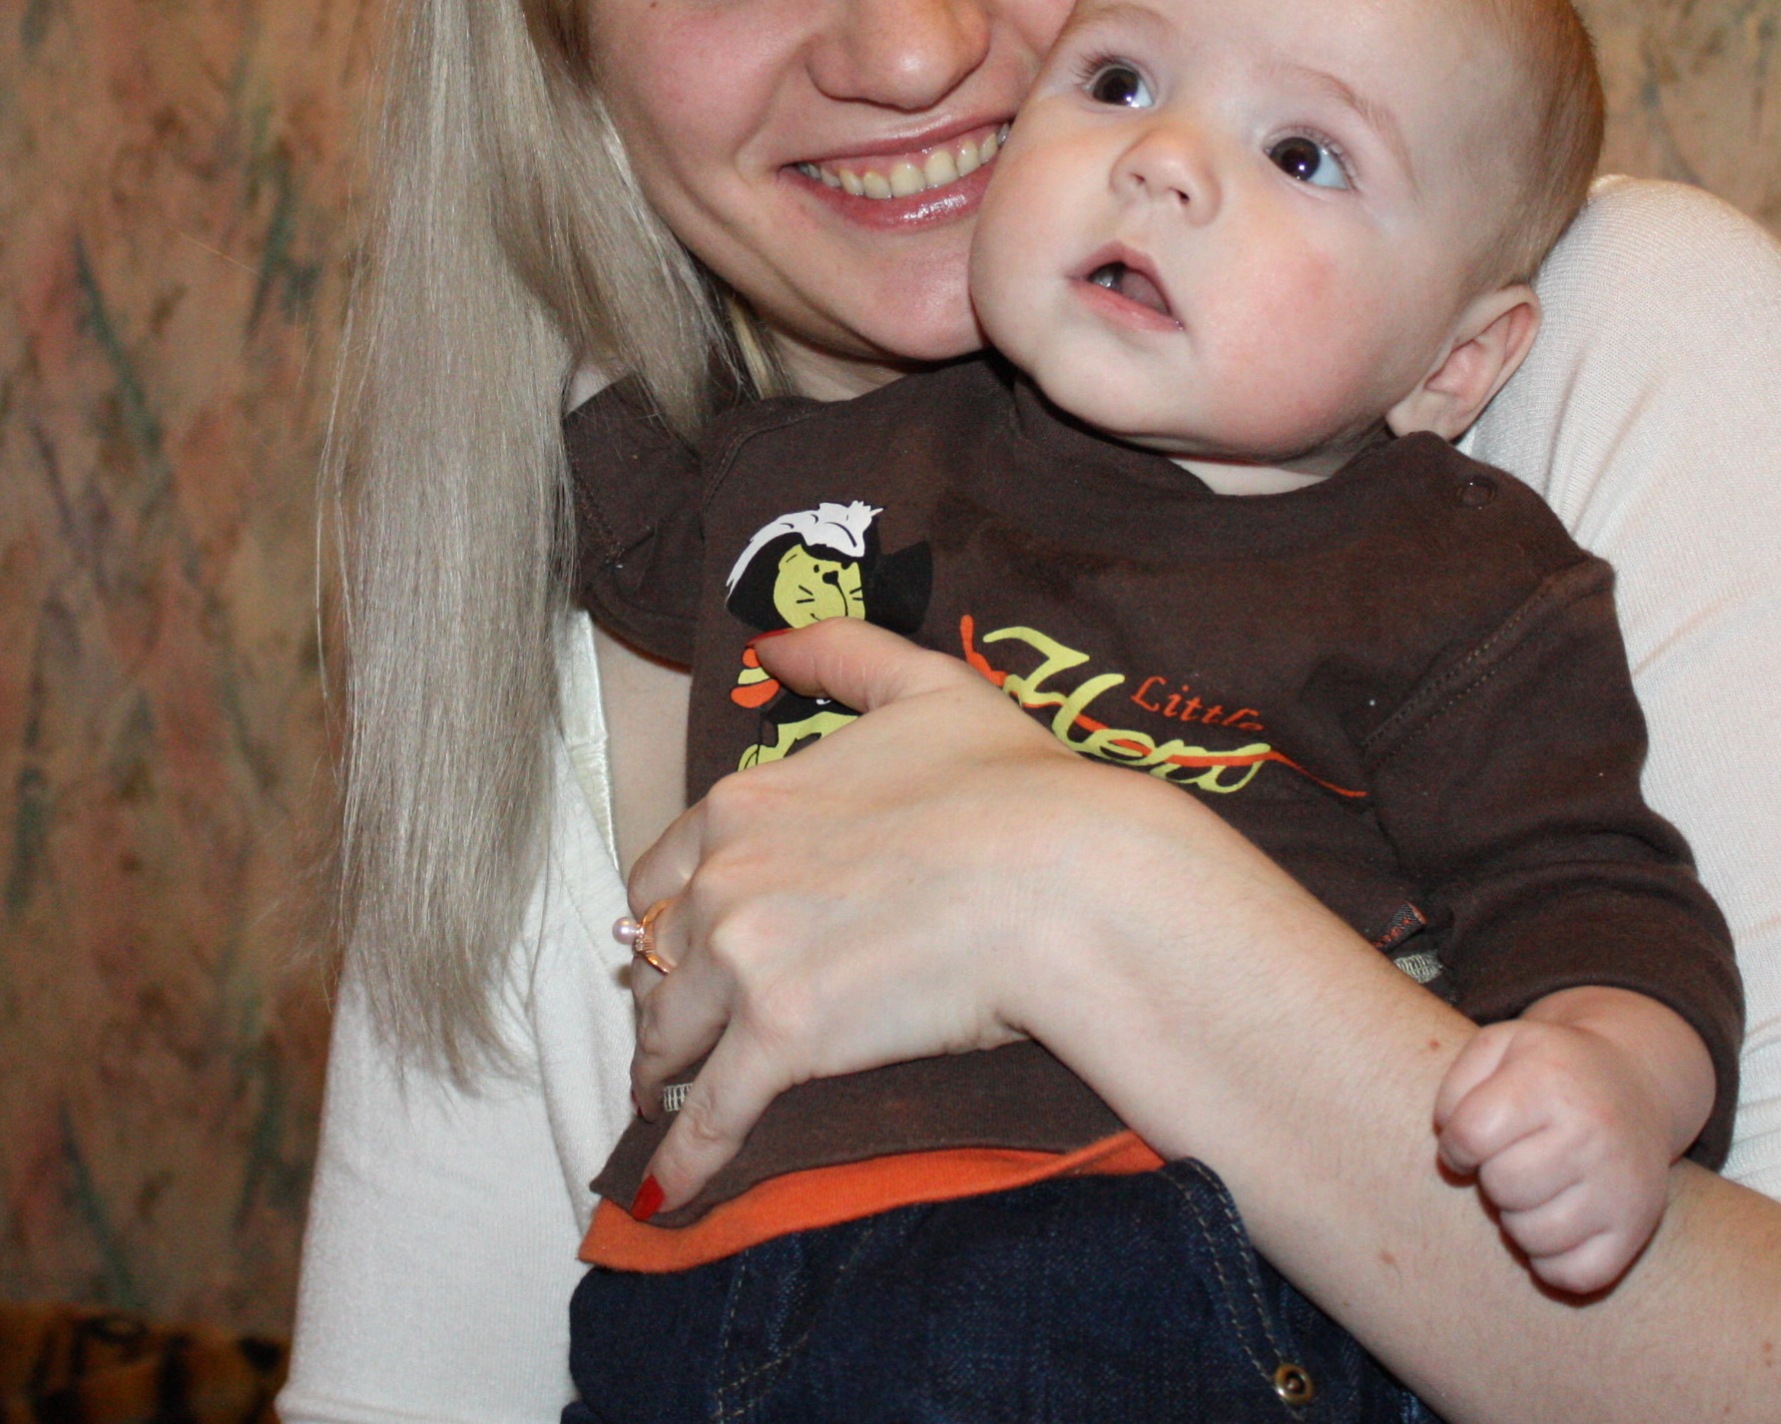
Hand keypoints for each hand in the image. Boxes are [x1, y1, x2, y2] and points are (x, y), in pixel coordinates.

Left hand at [620, 616, 1127, 1210]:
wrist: (1070, 874)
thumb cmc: (1014, 781)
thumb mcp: (925, 685)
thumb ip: (840, 654)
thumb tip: (770, 642)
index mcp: (745, 799)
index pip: (662, 873)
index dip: (670, 915)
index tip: (681, 945)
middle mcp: (726, 875)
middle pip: (654, 955)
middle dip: (661, 993)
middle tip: (678, 1029)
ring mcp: (746, 959)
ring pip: (668, 1033)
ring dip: (664, 1071)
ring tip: (671, 1100)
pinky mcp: (782, 1041)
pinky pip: (709, 1115)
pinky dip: (682, 1160)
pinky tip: (666, 1195)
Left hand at [1432, 986, 1713, 1294]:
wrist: (1636, 1084)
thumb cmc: (1550, 1069)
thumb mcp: (1500, 1046)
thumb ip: (1456, 1087)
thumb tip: (1451, 1152)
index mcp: (1549, 1080)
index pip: (1472, 1134)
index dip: (1456, 1144)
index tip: (1470, 1139)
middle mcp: (1591, 1133)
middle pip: (1502, 1186)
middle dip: (1491, 1177)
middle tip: (1511, 1159)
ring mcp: (1619, 1186)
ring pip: (1532, 1236)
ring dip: (1517, 1218)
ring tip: (1533, 1187)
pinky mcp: (1636, 1228)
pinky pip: (1574, 1275)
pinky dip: (1552, 1261)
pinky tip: (1553, 1223)